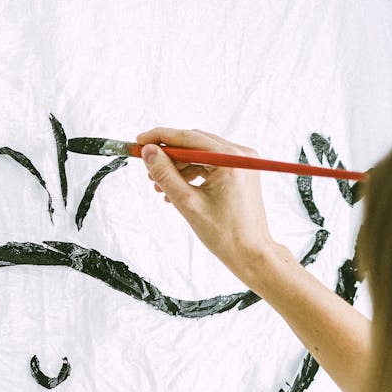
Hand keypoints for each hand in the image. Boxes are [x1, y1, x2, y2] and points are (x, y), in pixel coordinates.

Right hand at [136, 126, 278, 283]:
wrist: (251, 254)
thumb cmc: (226, 235)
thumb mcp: (188, 204)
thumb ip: (166, 175)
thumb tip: (149, 152)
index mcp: (230, 159)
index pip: (188, 138)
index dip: (160, 138)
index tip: (140, 142)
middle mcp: (240, 154)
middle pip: (195, 144)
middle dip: (169, 156)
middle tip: (148, 167)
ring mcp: (243, 163)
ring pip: (201, 155)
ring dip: (179, 168)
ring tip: (160, 186)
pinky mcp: (241, 172)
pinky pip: (211, 166)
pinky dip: (193, 175)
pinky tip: (177, 190)